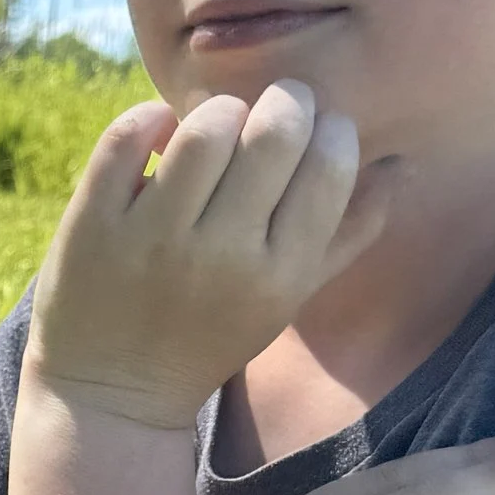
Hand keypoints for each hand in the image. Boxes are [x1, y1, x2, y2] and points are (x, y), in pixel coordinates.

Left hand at [25, 79, 380, 432]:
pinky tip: (163, 133)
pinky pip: (126, 137)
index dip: (332, 130)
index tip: (321, 126)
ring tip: (223, 122)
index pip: (328, 170)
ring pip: (204, 130)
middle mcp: (221, 256)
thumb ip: (349, 234)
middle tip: (279, 105)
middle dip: (286, 103)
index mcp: (280, 276)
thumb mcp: (288, 297)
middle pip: (272, 136)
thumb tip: (401, 165)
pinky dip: (150, 117)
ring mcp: (152, 239)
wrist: (114, 391)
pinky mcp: (93, 224)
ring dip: (221, 109)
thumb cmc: (212, 333)